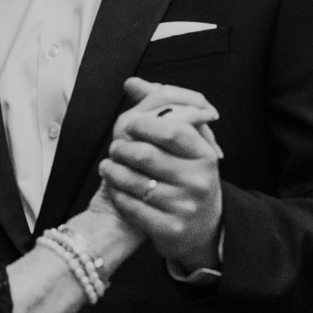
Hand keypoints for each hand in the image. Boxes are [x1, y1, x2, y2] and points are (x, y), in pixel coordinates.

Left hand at [99, 78, 223, 269]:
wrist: (203, 229)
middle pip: (146, 155)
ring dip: (112, 171)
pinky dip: (116, 195)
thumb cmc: (189, 178)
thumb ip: (160, 109)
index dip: (145, 124)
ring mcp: (185, 207)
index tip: (130, 123)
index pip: (172, 130)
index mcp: (204, 155)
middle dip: (122, 148)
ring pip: (134, 182)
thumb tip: (132, 82)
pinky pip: (131, 207)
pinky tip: (114, 188)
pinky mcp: (170, 229)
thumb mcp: (186, 145)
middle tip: (115, 147)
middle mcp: (198, 181)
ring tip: (108, 166)